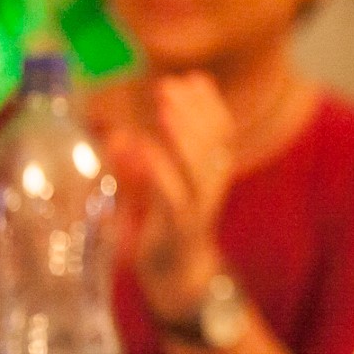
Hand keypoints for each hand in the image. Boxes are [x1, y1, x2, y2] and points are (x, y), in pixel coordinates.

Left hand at [108, 73, 237, 320]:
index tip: (193, 78)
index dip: (211, 103)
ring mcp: (198, 208)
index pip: (224, 130)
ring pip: (199, 165)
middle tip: (169, 86)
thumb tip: (129, 125)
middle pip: (214, 142)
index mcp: (215, 173)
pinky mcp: (177, 228)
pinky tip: (141, 147)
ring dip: (182, 133)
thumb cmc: (167, 225)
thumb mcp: (166, 184)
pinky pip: (172, 195)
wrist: (177, 276)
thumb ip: (154, 156)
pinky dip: (158, 168)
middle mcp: (213, 188)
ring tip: (163, 107)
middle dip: (194, 111)